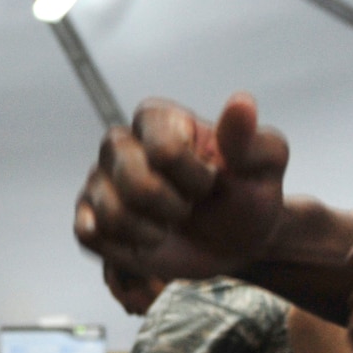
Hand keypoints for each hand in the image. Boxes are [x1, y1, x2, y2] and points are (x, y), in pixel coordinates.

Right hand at [75, 95, 287, 285]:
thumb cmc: (247, 194)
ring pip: (110, 214)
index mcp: (157, 118)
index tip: (212, 181)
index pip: (164, 151)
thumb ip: (250, 138)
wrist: (235, 242)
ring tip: (168, 228)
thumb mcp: (263, 166)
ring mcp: (100, 180)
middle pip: (133, 183)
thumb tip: (241, 103)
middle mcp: (119, 143)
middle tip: (189, 208)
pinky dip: (124, 249)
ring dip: (151, 233)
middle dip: (173, 208)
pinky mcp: (89, 217)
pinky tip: (145, 242)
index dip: (195, 178)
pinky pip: (89, 236)